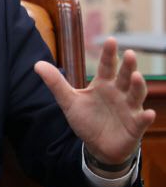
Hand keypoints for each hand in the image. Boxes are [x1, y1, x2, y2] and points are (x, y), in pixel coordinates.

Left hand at [34, 37, 154, 169]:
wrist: (97, 146)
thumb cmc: (87, 120)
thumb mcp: (69, 101)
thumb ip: (56, 83)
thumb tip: (37, 64)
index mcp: (103, 84)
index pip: (107, 66)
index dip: (109, 54)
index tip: (110, 40)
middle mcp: (118, 93)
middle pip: (124, 76)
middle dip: (127, 66)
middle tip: (128, 53)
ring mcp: (129, 108)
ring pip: (136, 94)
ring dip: (138, 86)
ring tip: (136, 77)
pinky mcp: (135, 126)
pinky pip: (142, 120)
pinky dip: (146, 117)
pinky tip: (148, 113)